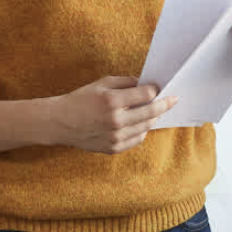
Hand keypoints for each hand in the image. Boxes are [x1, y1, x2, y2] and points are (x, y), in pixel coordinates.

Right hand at [45, 76, 175, 153]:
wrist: (59, 122)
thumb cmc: (80, 99)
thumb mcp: (101, 83)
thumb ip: (126, 82)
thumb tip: (146, 84)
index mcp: (112, 101)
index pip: (146, 94)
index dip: (156, 90)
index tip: (161, 88)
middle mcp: (115, 120)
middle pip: (151, 111)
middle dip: (164, 104)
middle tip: (173, 99)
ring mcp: (115, 136)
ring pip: (146, 127)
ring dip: (153, 117)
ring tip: (156, 111)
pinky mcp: (113, 148)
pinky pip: (137, 139)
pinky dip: (142, 131)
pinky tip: (141, 124)